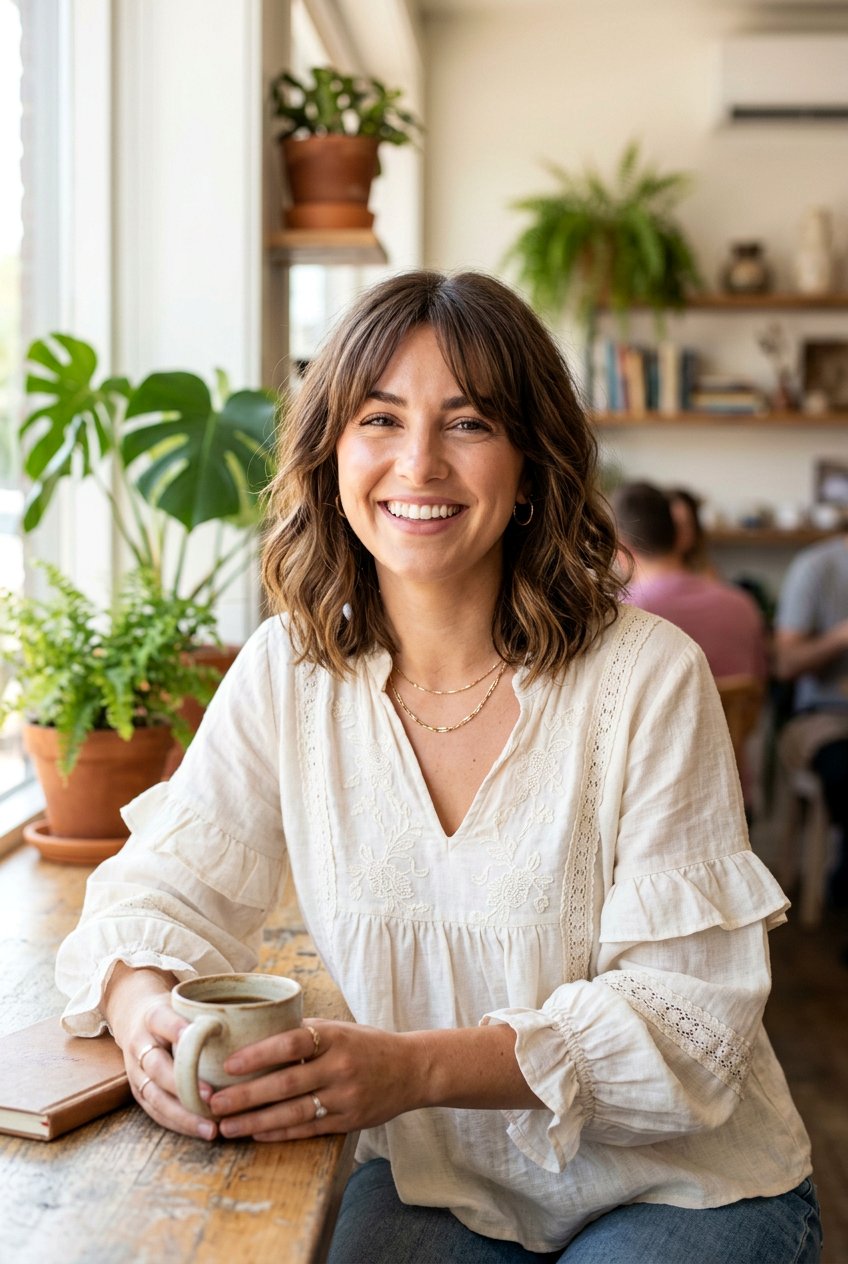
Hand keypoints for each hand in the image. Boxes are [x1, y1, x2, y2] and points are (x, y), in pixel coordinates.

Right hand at [127, 996, 219, 1140]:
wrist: (136, 1020)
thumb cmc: (174, 1012)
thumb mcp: (185, 1003)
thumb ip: (209, 1012)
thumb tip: (257, 1020)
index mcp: (153, 1016)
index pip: (165, 1021)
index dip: (181, 1031)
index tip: (210, 1035)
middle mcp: (140, 1045)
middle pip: (157, 1067)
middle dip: (183, 1085)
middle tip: (212, 1097)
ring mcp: (136, 1072)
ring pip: (155, 1097)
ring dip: (183, 1115)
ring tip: (211, 1129)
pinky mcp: (139, 1093)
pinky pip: (157, 1112)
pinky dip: (179, 1124)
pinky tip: (202, 1131)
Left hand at [207, 1018, 419, 1141]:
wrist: (412, 1069)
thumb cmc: (367, 1044)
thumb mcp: (339, 1028)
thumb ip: (304, 1032)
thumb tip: (256, 1031)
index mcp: (335, 1038)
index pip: (291, 1043)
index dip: (258, 1054)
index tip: (228, 1065)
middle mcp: (340, 1067)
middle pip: (285, 1084)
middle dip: (245, 1096)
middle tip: (213, 1103)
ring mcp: (345, 1097)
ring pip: (293, 1113)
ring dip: (255, 1121)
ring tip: (225, 1126)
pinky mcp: (348, 1121)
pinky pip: (308, 1129)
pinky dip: (280, 1133)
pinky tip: (256, 1134)